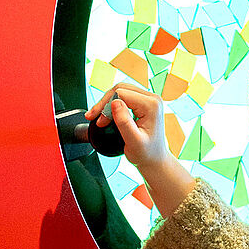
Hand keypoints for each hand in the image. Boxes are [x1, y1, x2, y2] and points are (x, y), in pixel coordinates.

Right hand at [89, 80, 195, 218]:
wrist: (154, 159)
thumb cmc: (147, 154)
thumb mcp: (133, 141)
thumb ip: (124, 122)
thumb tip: (115, 103)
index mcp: (152, 105)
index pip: (121, 94)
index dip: (106, 105)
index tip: (99, 121)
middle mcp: (152, 99)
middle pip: (120, 89)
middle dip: (104, 102)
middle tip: (93, 117)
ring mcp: (149, 100)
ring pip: (120, 90)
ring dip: (106, 102)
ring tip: (98, 117)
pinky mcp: (144, 103)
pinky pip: (124, 96)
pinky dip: (112, 103)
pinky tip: (105, 114)